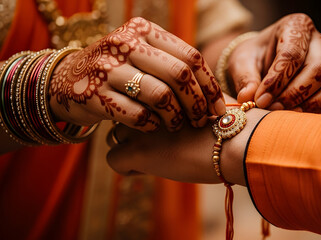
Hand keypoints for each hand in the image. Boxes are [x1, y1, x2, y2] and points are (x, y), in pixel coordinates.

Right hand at [49, 17, 225, 131]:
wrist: (65, 80)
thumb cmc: (117, 71)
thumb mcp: (141, 55)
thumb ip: (171, 63)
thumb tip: (214, 94)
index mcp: (144, 31)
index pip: (190, 57)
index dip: (208, 86)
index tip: (217, 108)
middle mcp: (125, 43)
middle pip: (179, 75)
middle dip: (196, 103)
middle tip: (201, 121)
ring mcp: (107, 68)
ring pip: (160, 95)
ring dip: (175, 117)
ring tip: (176, 125)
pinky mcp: (93, 93)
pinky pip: (137, 114)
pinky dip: (151, 125)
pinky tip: (154, 127)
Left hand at [107, 99, 268, 185]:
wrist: (237, 140)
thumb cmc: (231, 124)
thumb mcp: (210, 102)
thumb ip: (192, 100)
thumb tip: (194, 109)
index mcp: (161, 86)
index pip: (137, 96)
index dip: (147, 111)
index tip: (162, 123)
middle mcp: (144, 102)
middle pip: (125, 114)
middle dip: (135, 128)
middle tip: (157, 141)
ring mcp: (139, 126)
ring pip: (115, 136)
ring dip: (130, 147)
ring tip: (154, 156)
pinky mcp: (136, 151)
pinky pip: (113, 161)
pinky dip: (127, 168)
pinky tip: (147, 168)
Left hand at [227, 13, 320, 115]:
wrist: (262, 63)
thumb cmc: (253, 59)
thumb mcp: (242, 62)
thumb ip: (245, 78)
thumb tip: (248, 97)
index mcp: (296, 27)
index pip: (293, 53)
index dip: (277, 80)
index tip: (261, 99)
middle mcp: (320, 42)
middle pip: (319, 69)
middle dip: (295, 94)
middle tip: (273, 108)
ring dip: (313, 104)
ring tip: (288, 114)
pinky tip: (300, 118)